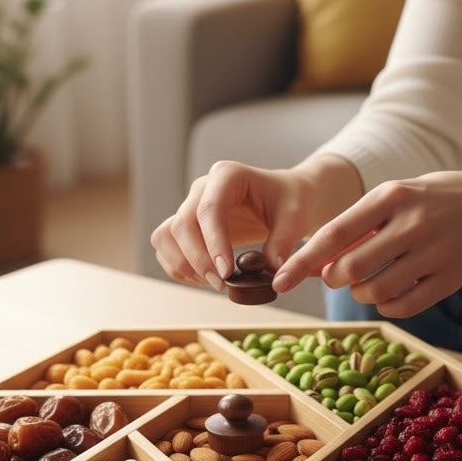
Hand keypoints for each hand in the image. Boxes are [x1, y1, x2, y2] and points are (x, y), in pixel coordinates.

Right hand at [150, 160, 316, 290]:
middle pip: (182, 225)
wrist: (284, 199)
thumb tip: (270, 271)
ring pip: (165, 236)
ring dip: (183, 265)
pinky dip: (179, 268)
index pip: (210, 209)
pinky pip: (166, 248)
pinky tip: (205, 280)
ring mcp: (190, 206)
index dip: (213, 243)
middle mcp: (202, 188)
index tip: (226, 273)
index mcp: (228, 176)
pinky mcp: (187, 226)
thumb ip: (282, 243)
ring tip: (213, 283)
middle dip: (198, 260)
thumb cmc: (290, 202)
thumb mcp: (296, 219)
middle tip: (221, 284)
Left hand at [272, 171, 461, 317]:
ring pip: (376, 291)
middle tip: (337, 276)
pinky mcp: (452, 278)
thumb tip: (311, 264)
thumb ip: (354, 227)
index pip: (334, 233)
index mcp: (391, 196)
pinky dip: (386, 306)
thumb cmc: (426, 201)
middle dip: (334, 279)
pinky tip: (387, 294)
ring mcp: (436, 252)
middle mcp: (414, 223)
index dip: (303, 260)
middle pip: (352, 268)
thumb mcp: (391, 199)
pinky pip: (404, 307)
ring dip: (359, 293)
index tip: (280, 281)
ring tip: (365, 282)